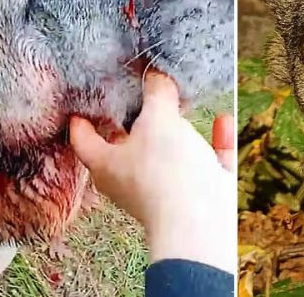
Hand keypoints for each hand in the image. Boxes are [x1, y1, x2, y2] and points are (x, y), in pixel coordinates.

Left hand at [69, 71, 235, 272]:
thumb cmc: (166, 173)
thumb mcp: (158, 120)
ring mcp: (164, 191)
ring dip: (178, 128)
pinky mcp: (197, 197)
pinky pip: (204, 162)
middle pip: (127, 143)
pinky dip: (213, 141)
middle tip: (141, 88)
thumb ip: (156, 93)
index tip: (84, 99)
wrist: (202, 226)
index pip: (82, 138)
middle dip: (136, 117)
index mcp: (106, 164)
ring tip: (184, 101)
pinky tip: (222, 119)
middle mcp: (131, 180)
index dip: (80, 117)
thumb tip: (156, 76)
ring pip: (168, 154)